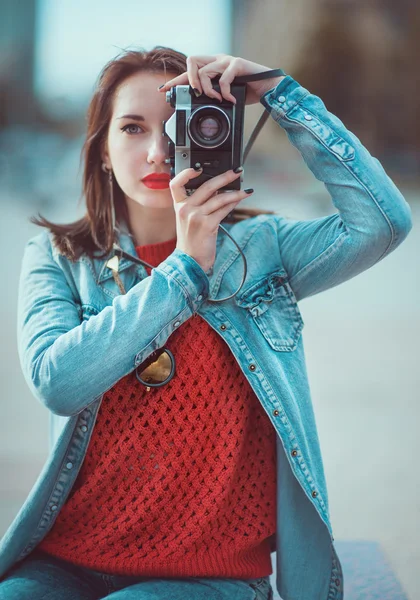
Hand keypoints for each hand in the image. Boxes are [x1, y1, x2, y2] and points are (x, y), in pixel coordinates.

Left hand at [158, 54, 285, 104]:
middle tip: (194, 93)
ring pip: (205, 72)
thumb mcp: (225, 96)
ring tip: (217, 99)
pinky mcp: (238, 64)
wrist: (268, 87)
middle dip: (189, 79)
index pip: (190, 70)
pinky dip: (225, 93)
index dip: (175, 80)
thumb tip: (198, 105)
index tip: (163, 90)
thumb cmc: (247, 91)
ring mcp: (227, 60)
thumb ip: (212, 96)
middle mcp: (218, 60)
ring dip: (208, 90)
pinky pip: (224, 79)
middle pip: (192, 61)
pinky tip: (230, 100)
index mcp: (213, 66)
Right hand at [170, 167, 253, 272]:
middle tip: (236, 172)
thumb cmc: (192, 242)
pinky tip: (240, 200)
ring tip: (245, 190)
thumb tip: (218, 189)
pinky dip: (233, 203)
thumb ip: (199, 205)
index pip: (176, 183)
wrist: (190, 261)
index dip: (186, 173)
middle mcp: (185, 209)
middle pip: (206, 186)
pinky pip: (224, 210)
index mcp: (179, 206)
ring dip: (235, 192)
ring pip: (219, 198)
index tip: (199, 167)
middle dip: (224, 177)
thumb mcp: (189, 220)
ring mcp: (196, 217)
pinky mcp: (207, 225)